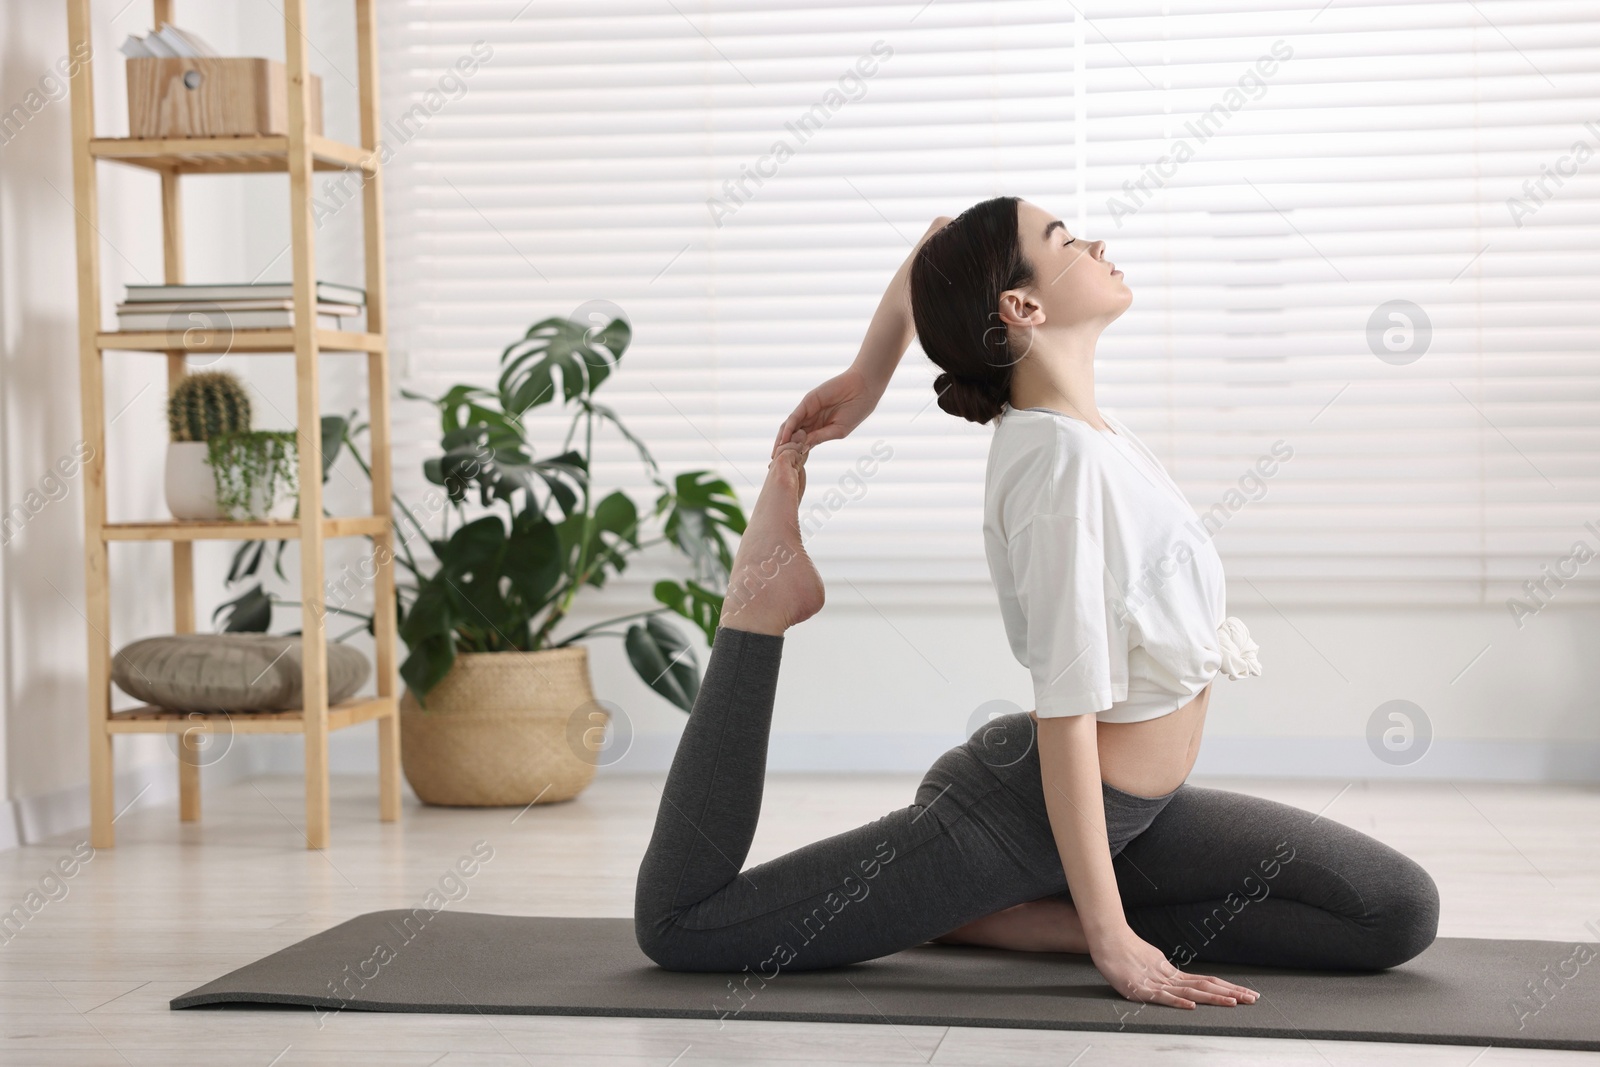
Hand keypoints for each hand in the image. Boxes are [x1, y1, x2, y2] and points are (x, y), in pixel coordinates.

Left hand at [771, 366, 882, 455]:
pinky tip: (784, 440)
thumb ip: (820, 438)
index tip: (786, 473)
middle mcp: (811, 423)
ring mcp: (808, 413)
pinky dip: (788, 428)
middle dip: (783, 452)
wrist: (862, 389)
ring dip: (781, 442)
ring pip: (789, 428)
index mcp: (819, 432)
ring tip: (775, 456)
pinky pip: (794, 417)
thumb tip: (803, 448)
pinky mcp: (807, 403)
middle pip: (792, 438)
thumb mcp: (838, 430)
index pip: (802, 446)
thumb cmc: (855, 411)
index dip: (794, 458)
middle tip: (773, 466)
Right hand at [1089, 926, 1258, 1009]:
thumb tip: (1174, 979)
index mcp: (1171, 973)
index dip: (1226, 988)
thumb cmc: (1124, 951)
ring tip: (1234, 1003)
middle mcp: (1169, 978)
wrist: (1107, 938)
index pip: (1205, 982)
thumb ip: (1162, 973)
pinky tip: (1192, 1006)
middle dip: (1231, 993)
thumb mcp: (1148, 963)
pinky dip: (1178, 1001)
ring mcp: (1156, 982)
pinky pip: (1162, 997)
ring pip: (1190, 992)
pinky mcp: (1141, 989)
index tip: (1245, 993)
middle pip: (1205, 986)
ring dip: (1213, 998)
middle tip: (1253, 998)